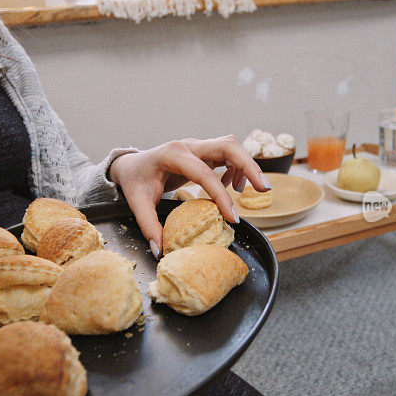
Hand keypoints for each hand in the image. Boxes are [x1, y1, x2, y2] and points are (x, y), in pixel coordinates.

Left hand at [108, 136, 270, 256]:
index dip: (221, 195)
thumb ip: (149, 226)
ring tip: (246, 191)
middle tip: (264, 189)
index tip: (232, 218)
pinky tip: (233, 186)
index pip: (204, 173)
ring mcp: (198, 146)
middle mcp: (188, 146)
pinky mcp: (204, 152)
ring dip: (246, 166)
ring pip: (232, 147)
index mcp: (173, 155)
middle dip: (250, 165)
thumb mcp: (137, 204)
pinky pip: (227, 154)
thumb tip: (160, 250)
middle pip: (228, 145)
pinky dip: (237, 168)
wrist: (131, 165)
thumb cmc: (135, 182)